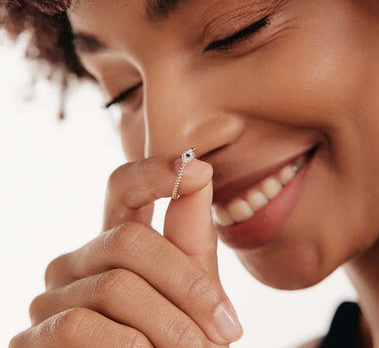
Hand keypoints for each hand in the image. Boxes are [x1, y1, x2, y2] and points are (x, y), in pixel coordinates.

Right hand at [9, 155, 242, 346]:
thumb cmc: (171, 341)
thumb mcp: (190, 286)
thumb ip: (191, 233)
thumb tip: (200, 167)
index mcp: (113, 244)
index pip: (123, 187)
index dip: (155, 172)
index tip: (197, 169)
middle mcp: (76, 261)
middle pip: (130, 241)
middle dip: (187, 285)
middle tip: (225, 329)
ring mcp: (50, 298)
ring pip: (115, 286)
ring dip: (170, 327)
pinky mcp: (33, 338)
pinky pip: (81, 327)